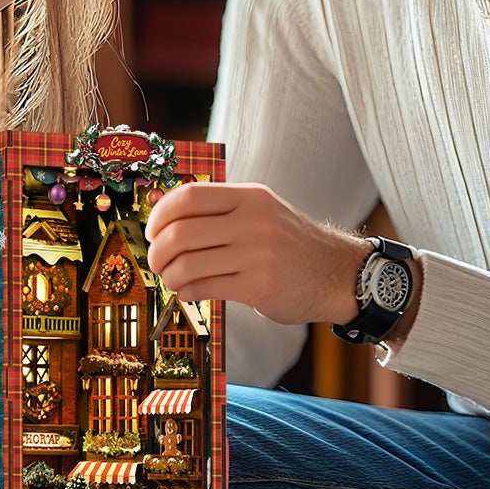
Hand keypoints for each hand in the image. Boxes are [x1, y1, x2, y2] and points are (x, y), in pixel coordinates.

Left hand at [144, 181, 368, 326]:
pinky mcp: (258, 286)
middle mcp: (252, 221)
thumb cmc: (291, 243)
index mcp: (249, 197)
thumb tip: (168, 219)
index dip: (160, 214)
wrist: (337, 273)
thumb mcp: (262, 210)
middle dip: (158, 251)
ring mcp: (256, 255)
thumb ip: (222, 210)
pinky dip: (188, 291)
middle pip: (181, 232)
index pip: (189, 196)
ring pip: (188, 264)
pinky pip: (205, 288)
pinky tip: (190, 291)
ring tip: (172, 278)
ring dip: (170, 275)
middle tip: (156, 260)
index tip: (152, 230)